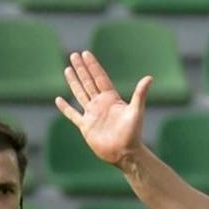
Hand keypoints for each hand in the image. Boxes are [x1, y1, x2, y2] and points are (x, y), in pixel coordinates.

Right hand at [57, 50, 152, 168]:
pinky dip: (65, 108)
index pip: (100, 78)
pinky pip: (73, 114)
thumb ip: (140, 94)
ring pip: (80, 94)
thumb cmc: (133, 134)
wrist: (125, 154)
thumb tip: (149, 77)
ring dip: (74, 82)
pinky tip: (59, 100)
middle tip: (73, 55)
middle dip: (81, 69)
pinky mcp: (86, 126)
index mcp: (111, 99)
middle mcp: (101, 104)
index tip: (85, 53)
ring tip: (67, 69)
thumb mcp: (136, 112)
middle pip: (88, 82)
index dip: (93, 66)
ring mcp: (92, 114)